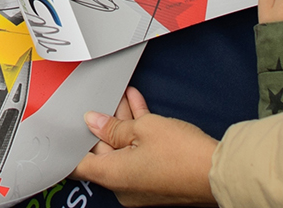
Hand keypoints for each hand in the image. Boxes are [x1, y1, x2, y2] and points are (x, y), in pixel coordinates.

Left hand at [74, 89, 220, 206]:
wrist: (216, 171)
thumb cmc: (181, 154)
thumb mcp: (144, 129)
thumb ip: (114, 125)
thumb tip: (94, 122)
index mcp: (112, 176)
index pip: (77, 165)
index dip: (69, 145)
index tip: (65, 129)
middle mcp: (122, 185)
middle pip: (103, 152)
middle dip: (103, 124)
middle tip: (103, 99)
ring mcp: (139, 184)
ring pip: (123, 150)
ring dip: (123, 124)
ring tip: (123, 96)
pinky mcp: (155, 179)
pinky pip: (139, 154)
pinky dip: (138, 134)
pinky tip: (138, 106)